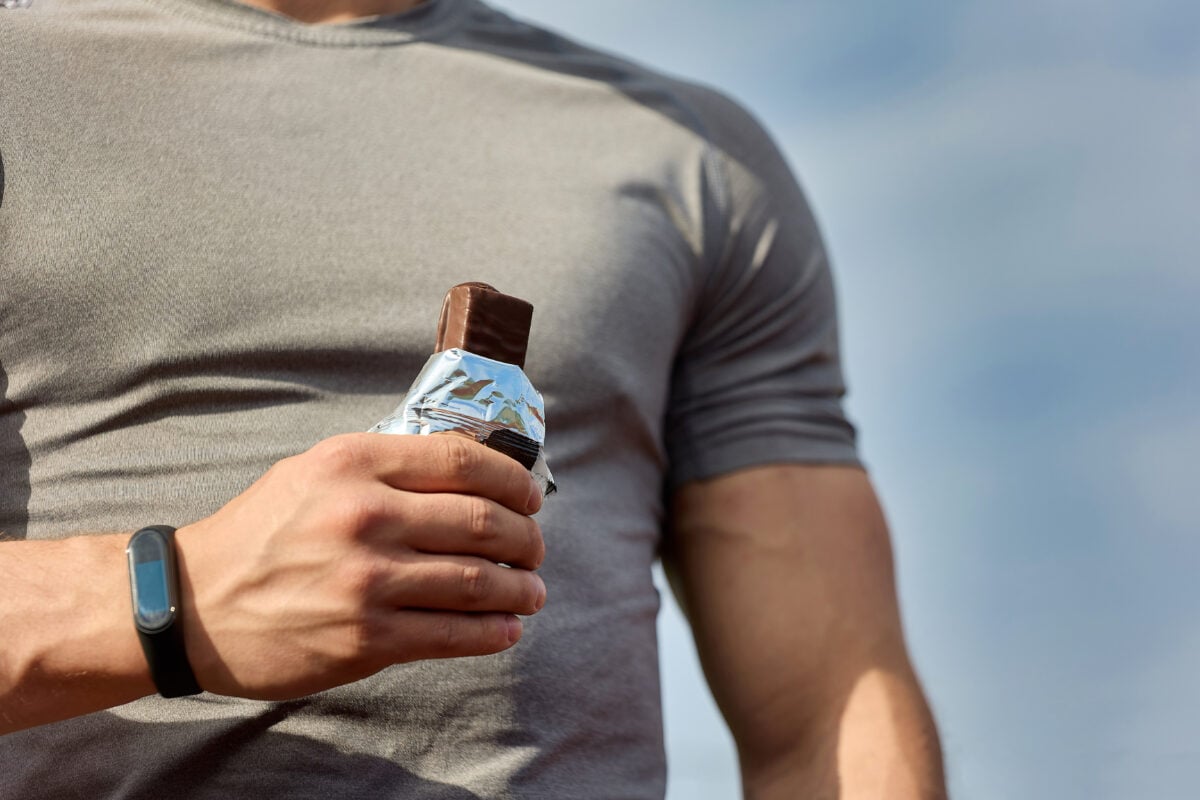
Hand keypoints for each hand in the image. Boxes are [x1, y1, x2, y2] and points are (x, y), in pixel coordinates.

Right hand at [173, 432, 545, 699]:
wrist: (192, 606)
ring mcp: (368, 579)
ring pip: (479, 580)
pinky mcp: (367, 638)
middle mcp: (365, 514)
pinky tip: (506, 628)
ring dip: (521, 588)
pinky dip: (493, 631)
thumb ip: (385, 466)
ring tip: (532, 591)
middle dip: (528, 538)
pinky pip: (454, 633)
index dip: (514, 481)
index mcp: (354, 462)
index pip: (465, 462)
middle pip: (485, 521)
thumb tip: (469, 473)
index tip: (530, 497)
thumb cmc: (259, 533)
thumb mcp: (314, 471)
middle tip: (536, 549)